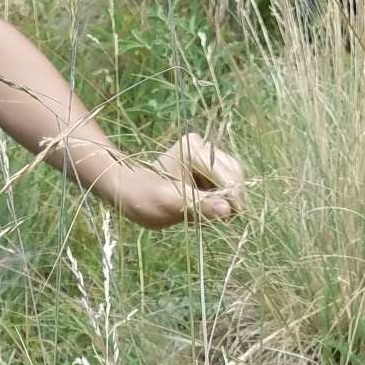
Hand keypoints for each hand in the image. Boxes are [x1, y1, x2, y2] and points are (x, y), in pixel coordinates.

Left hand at [113, 134, 244, 229]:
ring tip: (206, 212)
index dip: (234, 199)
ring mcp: (205, 153)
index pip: (229, 175)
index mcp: (194, 150)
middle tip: (214, 218)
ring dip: (225, 198)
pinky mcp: (205, 163)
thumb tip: (228, 210)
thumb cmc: (145, 198)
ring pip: (232, 177)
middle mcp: (203, 146)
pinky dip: (219, 196)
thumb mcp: (172, 205)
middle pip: (235, 173)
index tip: (228, 219)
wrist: (129, 191)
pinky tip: (204, 206)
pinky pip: (224, 181)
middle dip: (230, 198)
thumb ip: (201, 206)